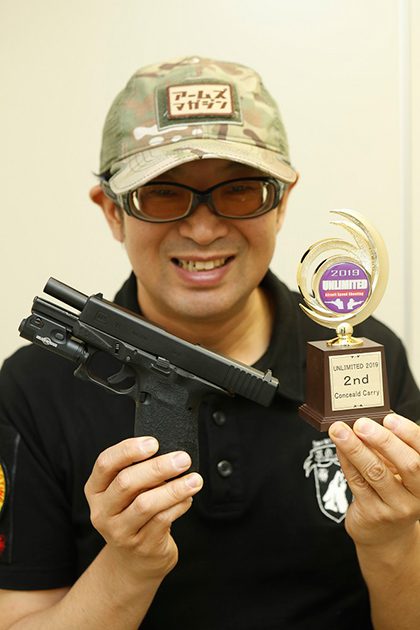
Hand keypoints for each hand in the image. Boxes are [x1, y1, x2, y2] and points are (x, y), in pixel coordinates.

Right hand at [84, 437, 202, 580]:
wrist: (135, 559)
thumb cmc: (135, 512)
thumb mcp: (128, 492)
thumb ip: (139, 471)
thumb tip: (170, 453)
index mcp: (96, 489)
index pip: (105, 464)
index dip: (128, 450)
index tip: (154, 442)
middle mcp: (102, 511)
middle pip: (126, 482)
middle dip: (158, 467)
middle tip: (183, 459)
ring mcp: (119, 532)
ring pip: (146, 504)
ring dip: (174, 488)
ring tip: (195, 479)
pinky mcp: (141, 546)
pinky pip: (162, 521)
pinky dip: (178, 506)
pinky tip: (188, 498)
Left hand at [328, 414, 419, 549]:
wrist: (384, 536)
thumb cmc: (392, 492)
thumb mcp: (398, 471)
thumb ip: (390, 448)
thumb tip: (368, 419)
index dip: (409, 434)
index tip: (390, 418)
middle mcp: (418, 495)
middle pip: (408, 465)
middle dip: (383, 441)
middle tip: (361, 424)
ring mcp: (396, 508)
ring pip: (376, 473)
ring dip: (355, 448)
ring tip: (338, 431)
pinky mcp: (373, 513)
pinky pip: (357, 481)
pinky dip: (346, 460)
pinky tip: (338, 446)